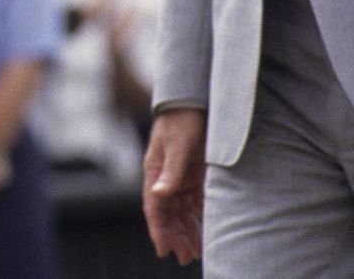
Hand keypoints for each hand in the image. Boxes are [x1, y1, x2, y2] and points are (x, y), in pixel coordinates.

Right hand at [143, 107, 205, 264]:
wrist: (194, 102)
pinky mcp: (196, 175)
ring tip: (196, 252)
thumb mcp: (176, 147)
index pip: (154, 207)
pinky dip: (199, 218)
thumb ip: (169, 171)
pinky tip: (206, 231)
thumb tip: (158, 194)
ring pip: (182, 211)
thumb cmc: (182, 122)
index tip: (164, 250)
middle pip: (168, 214)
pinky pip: (196, 202)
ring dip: (188, 231)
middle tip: (185, 258)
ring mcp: (181, 177)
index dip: (159, 229)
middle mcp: (165, 178)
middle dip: (175, 236)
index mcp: (155, 172)